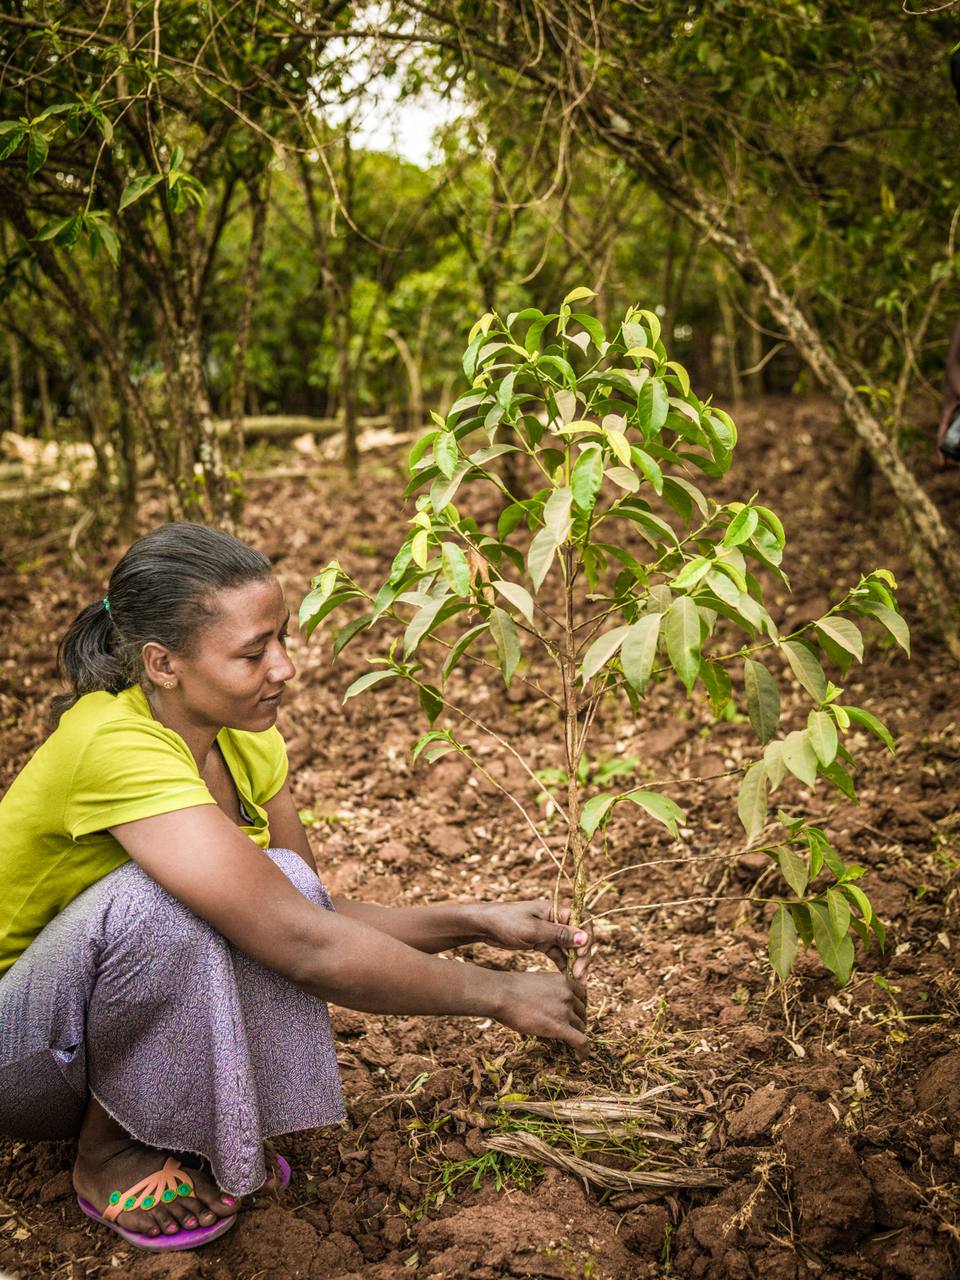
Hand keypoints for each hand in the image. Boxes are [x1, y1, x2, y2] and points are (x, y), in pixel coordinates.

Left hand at [474, 899, 593, 981]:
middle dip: (582, 956)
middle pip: (579, 937)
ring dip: (575, 963)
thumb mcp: (533, 930)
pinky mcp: (542, 942)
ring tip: (578, 982)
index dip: (587, 939)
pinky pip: (559, 954)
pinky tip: (567, 978)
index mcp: (556, 909)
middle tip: (580, 976)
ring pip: (570, 947)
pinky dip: (564, 965)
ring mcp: (549, 931)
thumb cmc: (506, 922)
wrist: (483, 926)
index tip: (581, 956)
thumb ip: (559, 935)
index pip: (583, 921)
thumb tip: (585, 938)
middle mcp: (556, 919)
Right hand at [493, 969, 588, 1057]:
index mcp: (563, 980)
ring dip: (576, 1035)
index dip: (579, 1006)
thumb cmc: (510, 988)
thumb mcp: (536, 982)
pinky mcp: (560, 1027)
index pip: (582, 995)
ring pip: (581, 1027)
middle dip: (577, 1021)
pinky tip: (580, 1058)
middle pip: (582, 1012)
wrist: (500, 993)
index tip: (574, 1014)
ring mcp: (565, 1010)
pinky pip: (580, 1041)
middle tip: (570, 1030)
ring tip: (571, 1045)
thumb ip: (548, 991)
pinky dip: (583, 1051)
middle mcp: (568, 994)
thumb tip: (547, 1003)